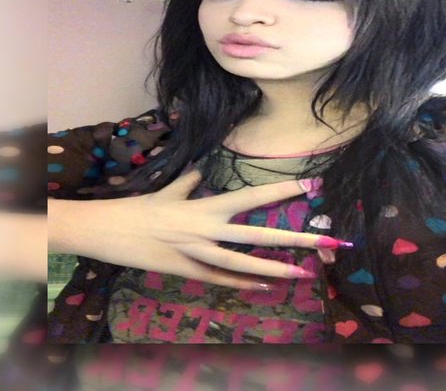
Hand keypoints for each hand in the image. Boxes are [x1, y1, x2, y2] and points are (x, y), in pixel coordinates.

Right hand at [49, 170, 348, 289]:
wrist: (108, 230)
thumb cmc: (140, 208)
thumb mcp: (169, 191)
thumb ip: (190, 181)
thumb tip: (201, 171)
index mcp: (204, 206)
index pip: (250, 197)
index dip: (280, 192)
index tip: (308, 186)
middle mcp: (207, 230)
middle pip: (255, 236)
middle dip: (292, 239)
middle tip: (324, 242)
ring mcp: (198, 254)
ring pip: (241, 264)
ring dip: (273, 269)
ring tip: (302, 273)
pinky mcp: (186, 272)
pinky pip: (218, 280)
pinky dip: (241, 284)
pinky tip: (262, 287)